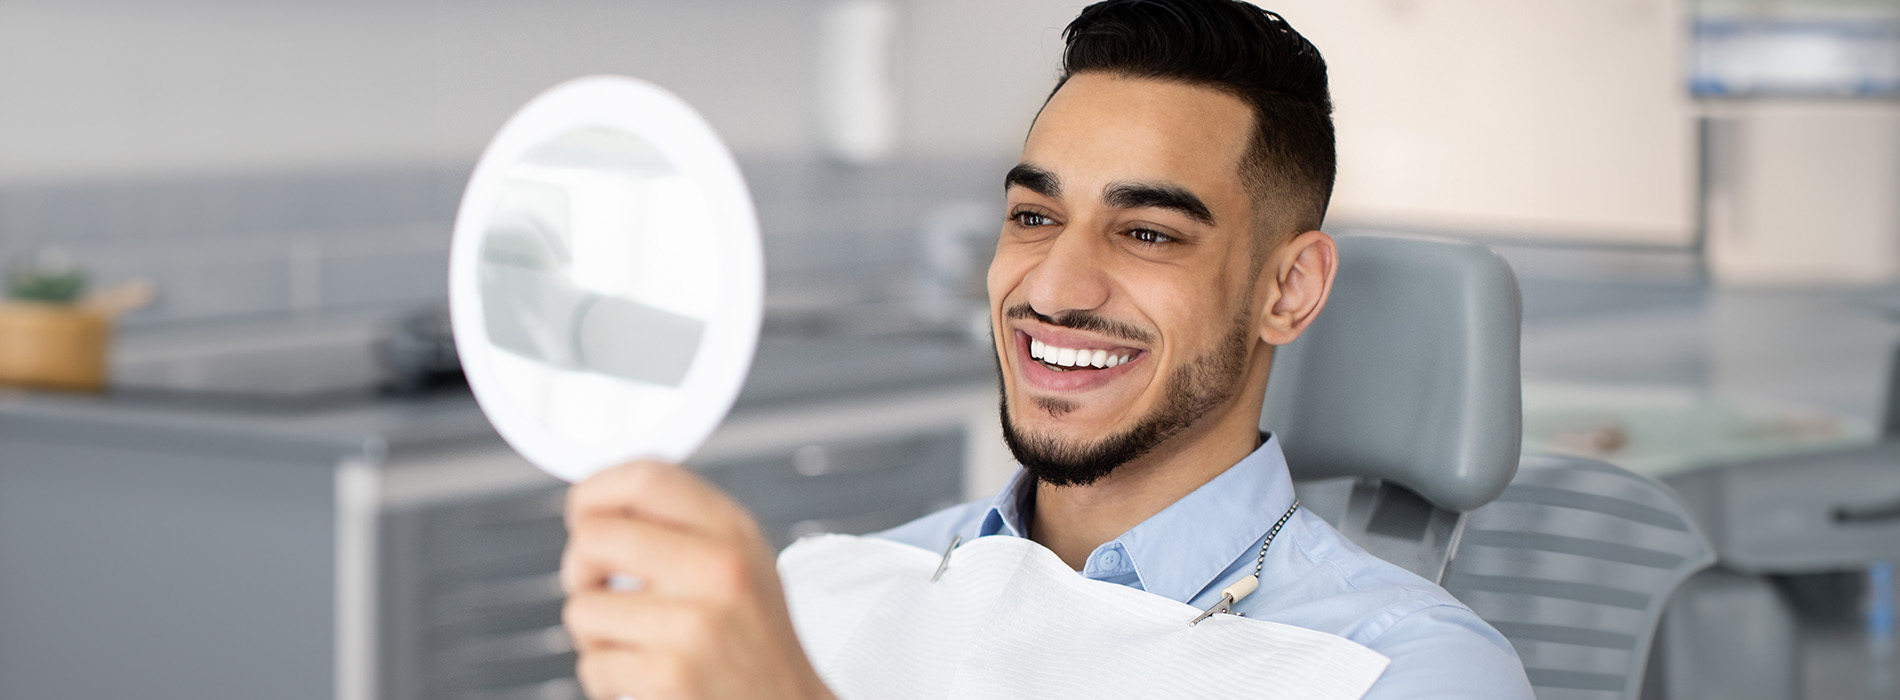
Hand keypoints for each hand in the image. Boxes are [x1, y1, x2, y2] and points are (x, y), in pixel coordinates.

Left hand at [561, 460, 835, 699]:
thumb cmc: (757, 646)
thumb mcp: (744, 566)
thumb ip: (687, 527)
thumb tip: (603, 503)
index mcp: (735, 534)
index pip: (646, 478)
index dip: (595, 490)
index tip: (582, 512)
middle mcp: (719, 570)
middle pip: (595, 537)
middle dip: (579, 568)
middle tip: (595, 589)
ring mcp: (694, 624)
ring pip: (582, 607)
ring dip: (594, 634)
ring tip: (634, 644)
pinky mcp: (669, 675)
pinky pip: (592, 664)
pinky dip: (606, 678)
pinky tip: (642, 679)